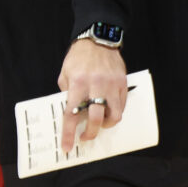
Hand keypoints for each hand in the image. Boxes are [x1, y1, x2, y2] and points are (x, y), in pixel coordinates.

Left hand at [58, 39, 127, 153]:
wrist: (98, 39)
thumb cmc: (79, 57)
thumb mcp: (65, 73)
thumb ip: (66, 93)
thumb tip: (70, 112)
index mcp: (77, 83)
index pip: (71, 113)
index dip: (68, 133)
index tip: (67, 147)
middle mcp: (96, 85)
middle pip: (96, 119)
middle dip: (90, 133)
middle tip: (85, 137)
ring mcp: (111, 85)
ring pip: (114, 115)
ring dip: (106, 125)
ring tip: (100, 125)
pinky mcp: (122, 83)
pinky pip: (122, 105)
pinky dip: (115, 113)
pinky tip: (109, 112)